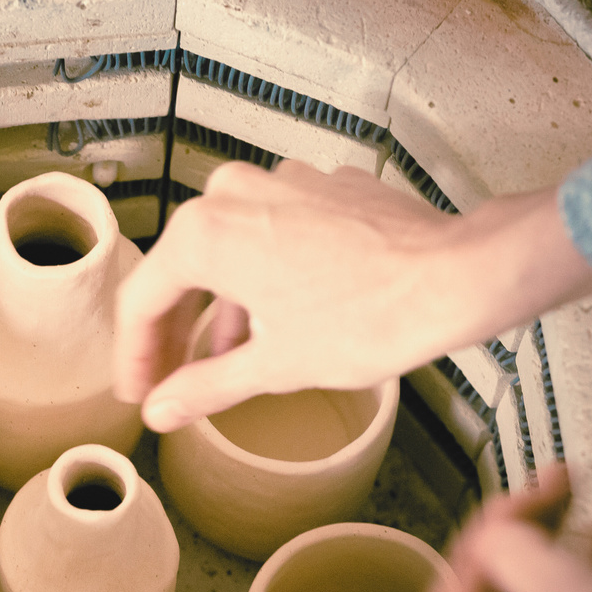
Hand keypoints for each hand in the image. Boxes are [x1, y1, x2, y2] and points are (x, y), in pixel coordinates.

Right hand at [112, 159, 591, 430]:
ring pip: (230, 246)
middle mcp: (235, 193)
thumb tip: (162, 410)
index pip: (145, 298)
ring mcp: (283, 182)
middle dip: (177, 329)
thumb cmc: (369, 316)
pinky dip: (266, 272)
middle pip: (183, 267)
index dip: (136, 354)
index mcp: (206, 233)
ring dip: (223, 303)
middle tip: (173, 379)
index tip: (140, 390)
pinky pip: (274, 229)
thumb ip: (205, 386)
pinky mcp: (323, 186)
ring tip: (230, 358)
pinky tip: (282, 314)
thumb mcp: (275, 365)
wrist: (455, 276)